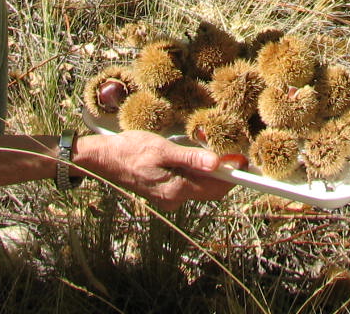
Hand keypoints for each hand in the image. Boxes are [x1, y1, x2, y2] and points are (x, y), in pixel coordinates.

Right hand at [73, 130, 240, 209]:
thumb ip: (191, 158)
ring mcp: (168, 197)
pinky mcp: (163, 190)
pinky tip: (195, 158)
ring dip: (209, 172)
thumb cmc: (131, 150)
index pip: (215, 189)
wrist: (103, 159)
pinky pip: (187, 184)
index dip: (232, 177)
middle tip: (233, 153)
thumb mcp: (163, 149)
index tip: (245, 164)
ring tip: (215, 152)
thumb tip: (217, 164)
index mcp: (176, 190)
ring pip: (198, 186)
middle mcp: (174, 199)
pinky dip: (195, 172)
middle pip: (209, 189)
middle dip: (223, 174)